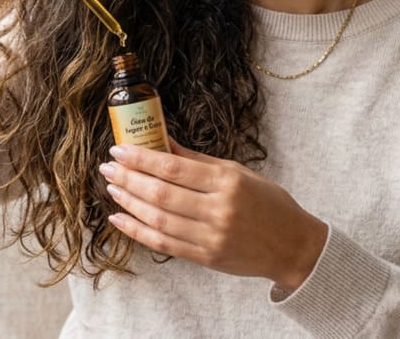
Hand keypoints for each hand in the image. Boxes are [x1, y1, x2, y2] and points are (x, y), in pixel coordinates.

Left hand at [100, 138, 328, 292]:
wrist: (291, 245)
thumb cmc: (266, 203)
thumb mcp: (237, 172)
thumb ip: (197, 160)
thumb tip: (162, 141)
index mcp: (227, 183)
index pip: (174, 168)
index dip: (142, 159)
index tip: (120, 150)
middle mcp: (218, 210)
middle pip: (161, 194)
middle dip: (129, 179)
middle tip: (108, 168)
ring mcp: (211, 237)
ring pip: (158, 219)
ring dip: (129, 203)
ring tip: (112, 188)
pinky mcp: (205, 257)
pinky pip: (163, 243)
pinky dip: (137, 231)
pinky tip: (120, 218)